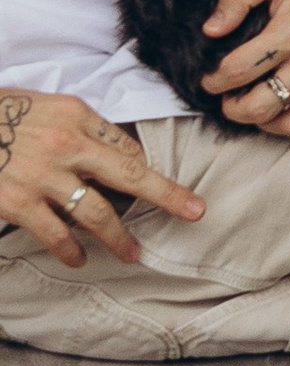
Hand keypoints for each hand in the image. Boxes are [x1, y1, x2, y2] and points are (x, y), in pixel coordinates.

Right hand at [0, 89, 203, 268]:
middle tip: (194, 211)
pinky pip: (55, 233)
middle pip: (130, 172)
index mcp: (76, 114)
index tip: (168, 186)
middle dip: (166, 194)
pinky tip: (79, 259)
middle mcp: (67, 143)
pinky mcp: (19, 202)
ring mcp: (43, 175)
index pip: (124, 146)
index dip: (146, 170)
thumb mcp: (44, 105)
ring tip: (134, 253)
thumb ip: (76, 126)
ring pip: (97, 211)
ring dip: (119, 237)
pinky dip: (71, 250)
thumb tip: (110, 150)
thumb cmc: (1, 113)